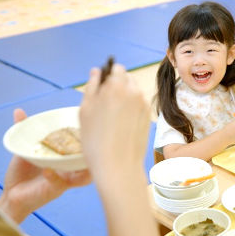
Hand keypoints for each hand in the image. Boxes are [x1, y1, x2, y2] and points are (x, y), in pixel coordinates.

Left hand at [0, 109, 90, 223]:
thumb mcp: (24, 148)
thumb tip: (18, 110)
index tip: (88, 124)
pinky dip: (54, 175)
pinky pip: (60, 182)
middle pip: (89, 159)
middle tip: (88, 138)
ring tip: (77, 156)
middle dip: (93, 149)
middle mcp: (69, 167)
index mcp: (65, 156)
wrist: (11, 195)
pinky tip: (47, 170)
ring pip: (84, 175)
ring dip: (83, 166)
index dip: (88, 136)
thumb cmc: (21, 173)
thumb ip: (24, 130)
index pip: (81, 145)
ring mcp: (64, 179)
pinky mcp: (55, 190)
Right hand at [79, 65, 149, 183]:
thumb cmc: (96, 140)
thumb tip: (97, 71)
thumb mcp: (85, 110)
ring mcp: (144, 104)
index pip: (116, 68)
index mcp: (116, 85)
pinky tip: (122, 124)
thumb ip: (92, 86)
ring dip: (125, 97)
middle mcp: (134, 91)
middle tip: (105, 104)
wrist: (118, 166)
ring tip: (113, 117)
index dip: (108, 76)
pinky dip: (132, 109)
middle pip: (127, 78)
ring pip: (134, 92)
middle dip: (117, 85)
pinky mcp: (149, 116)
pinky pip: (139, 105)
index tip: (101, 88)